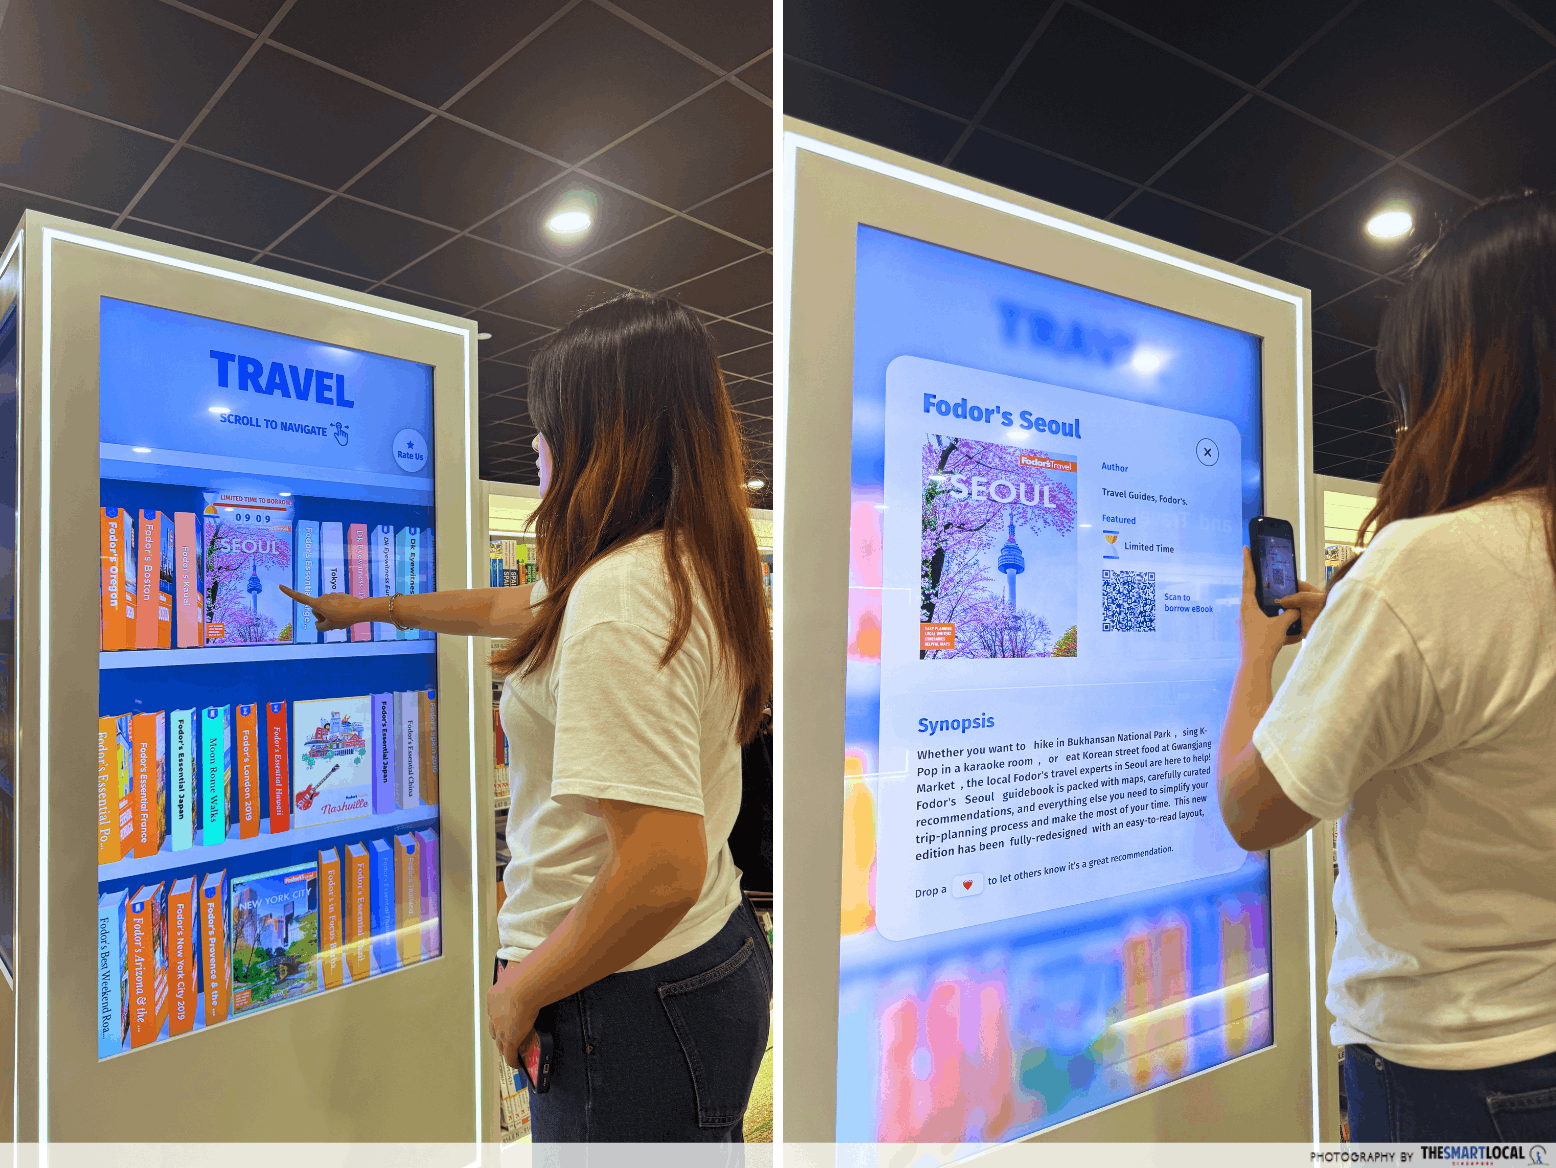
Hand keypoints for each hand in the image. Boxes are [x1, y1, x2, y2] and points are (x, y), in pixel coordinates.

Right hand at [277, 584, 365, 633]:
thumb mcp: (330, 627)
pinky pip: (334, 605)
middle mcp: (323, 597)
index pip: (300, 598)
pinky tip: (346, 614)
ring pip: (326, 608)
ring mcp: (331, 596)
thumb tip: (318, 625)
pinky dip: (337, 610)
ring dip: (330, 614)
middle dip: (321, 617)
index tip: (280, 586)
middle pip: (316, 610)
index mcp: (318, 603)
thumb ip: (320, 627)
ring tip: (341, 619)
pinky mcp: (339, 596)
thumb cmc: (344, 618)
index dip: (289, 593)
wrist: (360, 609)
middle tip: (333, 622)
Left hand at [487, 967, 540, 1079]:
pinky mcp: (510, 1040)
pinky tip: (516, 1064)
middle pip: (494, 1028)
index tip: (504, 1018)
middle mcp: (493, 1014)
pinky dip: (512, 1060)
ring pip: (500, 1043)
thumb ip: (515, 970)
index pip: (494, 1011)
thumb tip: (518, 963)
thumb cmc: (523, 976)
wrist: (523, 988)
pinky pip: (510, 1054)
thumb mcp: (516, 970)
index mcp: (493, 997)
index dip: (499, 1016)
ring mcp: (501, 1029)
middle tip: (505, 1037)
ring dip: (505, 1048)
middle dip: (499, 1033)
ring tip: (510, 1052)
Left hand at [1238, 545, 1325, 665]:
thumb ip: (1290, 614)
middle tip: (1265, 571)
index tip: (1245, 548)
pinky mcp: (1250, 634)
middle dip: (1261, 584)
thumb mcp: (1281, 625)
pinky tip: (1288, 633)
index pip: (1248, 578)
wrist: (1255, 666)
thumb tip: (1296, 609)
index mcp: (1247, 605)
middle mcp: (1243, 612)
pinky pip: (1264, 624)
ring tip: (1284, 608)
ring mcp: (1245, 624)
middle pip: (1253, 592)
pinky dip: (1276, 625)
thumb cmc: (1264, 643)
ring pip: (1260, 610)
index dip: (1248, 562)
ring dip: (1271, 608)